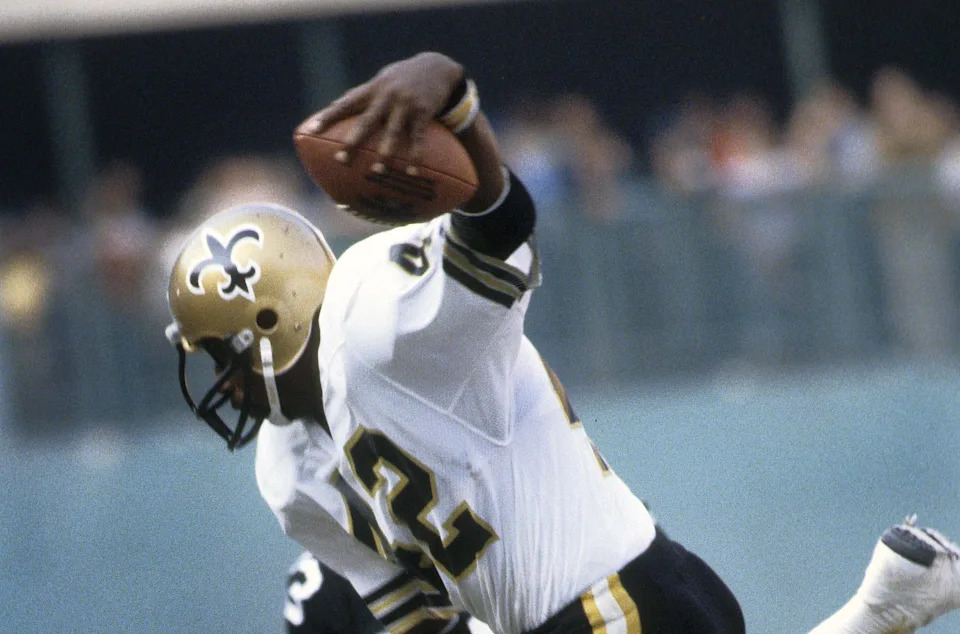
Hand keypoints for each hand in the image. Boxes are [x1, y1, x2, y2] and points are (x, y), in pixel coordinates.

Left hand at [299, 52, 463, 170]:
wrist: (435, 66)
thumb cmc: (401, 78)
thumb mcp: (380, 81)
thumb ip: (359, 95)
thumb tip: (332, 107)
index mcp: (372, 90)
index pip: (345, 104)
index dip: (328, 117)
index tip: (312, 130)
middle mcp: (386, 96)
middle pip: (366, 121)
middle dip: (353, 141)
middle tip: (341, 160)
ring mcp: (406, 104)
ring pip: (393, 132)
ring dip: (385, 153)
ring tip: (378, 170)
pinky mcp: (424, 112)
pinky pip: (419, 137)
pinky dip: (415, 155)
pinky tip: (412, 172)